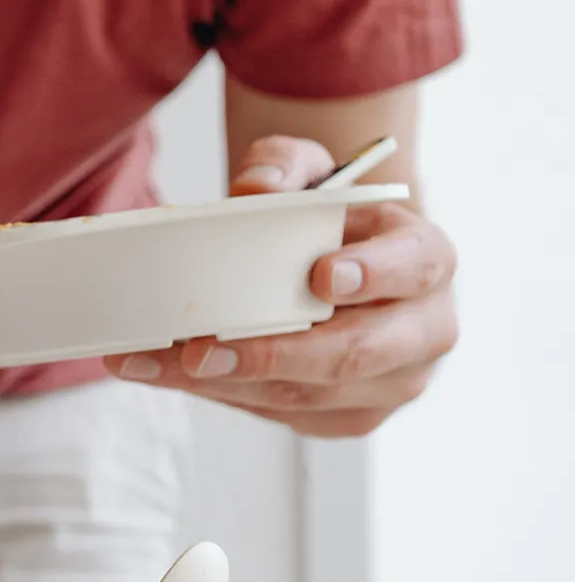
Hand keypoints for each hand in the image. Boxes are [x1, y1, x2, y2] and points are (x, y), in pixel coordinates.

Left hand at [107, 136, 457, 436]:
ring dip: (224, 383)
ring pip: (305, 395)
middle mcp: (422, 331)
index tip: (322, 276)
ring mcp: (388, 384)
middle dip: (273, 355)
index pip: (417, 267)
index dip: (374, 273)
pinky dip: (219, 393)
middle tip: (200, 350)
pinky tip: (167, 374)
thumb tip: (256, 187)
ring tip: (154, 363)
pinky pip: (279, 413)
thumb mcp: (310, 173)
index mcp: (427, 259)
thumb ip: (286, 165)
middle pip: (355, 354)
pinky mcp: (344, 416)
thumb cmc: (329, 221)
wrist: (331, 264)